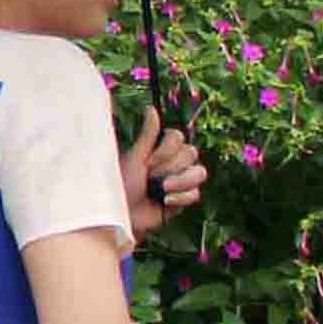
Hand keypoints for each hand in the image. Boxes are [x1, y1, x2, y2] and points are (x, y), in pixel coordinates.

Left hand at [122, 111, 206, 239]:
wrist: (123, 214)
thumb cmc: (122, 184)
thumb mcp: (134, 157)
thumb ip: (147, 135)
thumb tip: (152, 108)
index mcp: (160, 149)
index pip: (178, 137)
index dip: (167, 149)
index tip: (148, 161)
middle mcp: (173, 162)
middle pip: (191, 153)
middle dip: (170, 167)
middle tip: (151, 177)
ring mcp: (180, 180)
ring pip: (199, 173)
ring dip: (179, 182)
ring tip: (161, 190)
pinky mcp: (183, 199)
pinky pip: (195, 194)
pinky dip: (180, 198)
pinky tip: (164, 203)